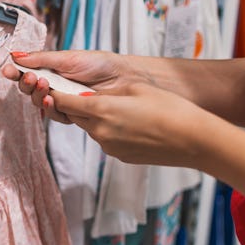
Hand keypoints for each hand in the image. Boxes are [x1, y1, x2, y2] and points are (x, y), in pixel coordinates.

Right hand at [2, 50, 149, 123]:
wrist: (124, 78)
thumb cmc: (101, 64)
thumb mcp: (68, 58)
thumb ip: (42, 59)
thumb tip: (17, 55)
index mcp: (52, 70)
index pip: (27, 73)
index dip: (16, 73)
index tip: (9, 70)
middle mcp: (55, 86)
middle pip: (30, 90)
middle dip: (27, 84)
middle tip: (31, 78)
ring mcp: (63, 101)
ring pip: (40, 103)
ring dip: (37, 95)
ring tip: (44, 86)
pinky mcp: (72, 114)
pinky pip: (56, 115)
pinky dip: (51, 108)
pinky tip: (52, 100)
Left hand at [51, 82, 210, 166]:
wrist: (193, 140)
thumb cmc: (169, 109)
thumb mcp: (136, 88)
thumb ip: (108, 92)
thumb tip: (91, 96)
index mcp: (101, 110)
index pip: (64, 102)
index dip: (56, 94)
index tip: (51, 87)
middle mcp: (99, 131)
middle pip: (75, 116)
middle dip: (75, 106)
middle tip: (82, 94)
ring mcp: (108, 147)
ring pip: (90, 128)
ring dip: (94, 118)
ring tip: (118, 109)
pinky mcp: (119, 156)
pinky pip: (105, 140)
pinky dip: (109, 131)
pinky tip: (130, 124)